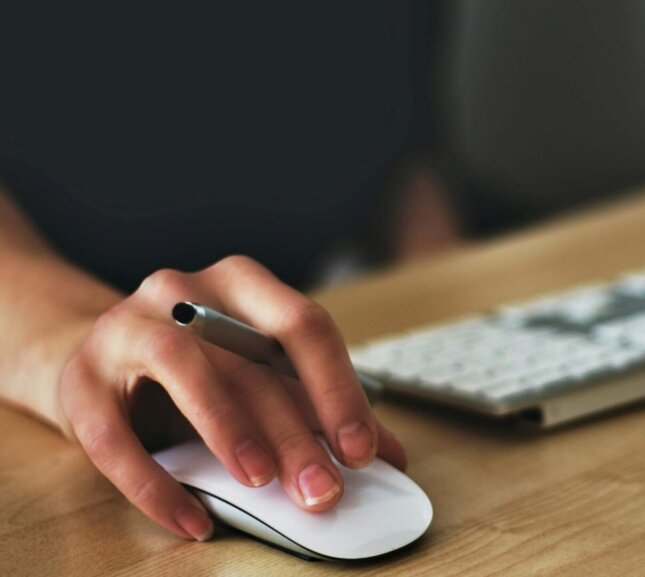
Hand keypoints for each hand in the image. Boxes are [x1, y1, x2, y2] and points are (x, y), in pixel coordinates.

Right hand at [58, 255, 405, 540]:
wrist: (97, 357)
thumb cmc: (198, 367)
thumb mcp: (259, 375)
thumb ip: (318, 408)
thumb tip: (389, 455)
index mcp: (242, 285)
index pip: (303, 325)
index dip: (337, 389)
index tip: (363, 449)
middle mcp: (184, 292)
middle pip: (249, 359)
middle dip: (294, 431)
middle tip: (323, 489)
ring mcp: (125, 328)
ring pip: (182, 368)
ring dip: (228, 428)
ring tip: (261, 482)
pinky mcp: (79, 380)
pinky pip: (113, 436)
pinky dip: (156, 484)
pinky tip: (192, 521)